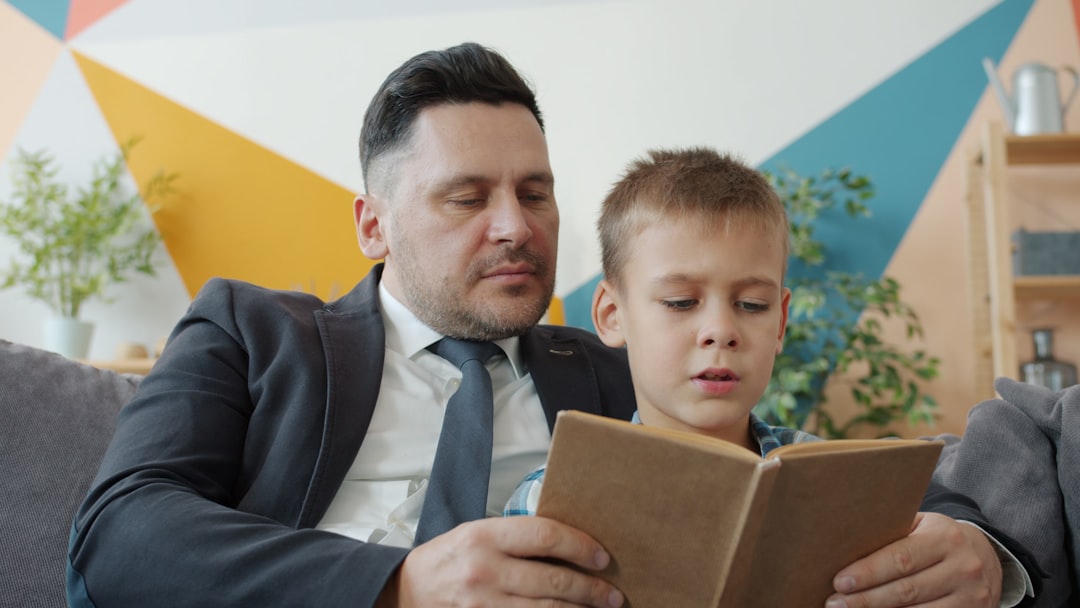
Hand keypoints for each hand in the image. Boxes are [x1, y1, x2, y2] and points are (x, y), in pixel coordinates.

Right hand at [383, 516, 624, 607]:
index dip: (580, 546)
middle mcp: (485, 570)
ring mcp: (483, 604)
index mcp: (484, 536)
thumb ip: (515, 538)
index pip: (545, 536)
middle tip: (613, 594)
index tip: (601, 556)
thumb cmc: (447, 560)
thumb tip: (567, 545)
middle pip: (553, 580)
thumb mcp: (476, 533)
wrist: (405, 592)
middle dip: (591, 589)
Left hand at [825, 512, 1001, 607]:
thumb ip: (893, 533)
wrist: (987, 557)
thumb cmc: (938, 539)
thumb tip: (846, 543)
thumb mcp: (923, 527)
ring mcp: (971, 596)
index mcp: (945, 538)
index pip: (901, 558)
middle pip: (906, 590)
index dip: (869, 572)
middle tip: (835, 603)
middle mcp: (962, 568)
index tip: (839, 581)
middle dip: (866, 599)